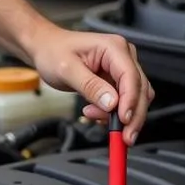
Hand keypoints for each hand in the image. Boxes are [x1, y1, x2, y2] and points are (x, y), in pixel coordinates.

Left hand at [27, 24, 154, 143]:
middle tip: (123, 137)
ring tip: (94, 116)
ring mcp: (121, 68)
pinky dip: (113, 113)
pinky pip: (124, 101)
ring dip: (121, 115)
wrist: (45, 48)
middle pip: (140, 90)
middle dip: (132, 115)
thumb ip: (90, 86)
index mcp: (113, 47)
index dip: (131, 101)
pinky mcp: (116, 80)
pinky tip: (96, 114)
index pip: (130, 76)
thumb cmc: (53, 52)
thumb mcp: (66, 69)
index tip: (124, 120)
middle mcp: (123, 56)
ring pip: (135, 98)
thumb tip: (112, 103)